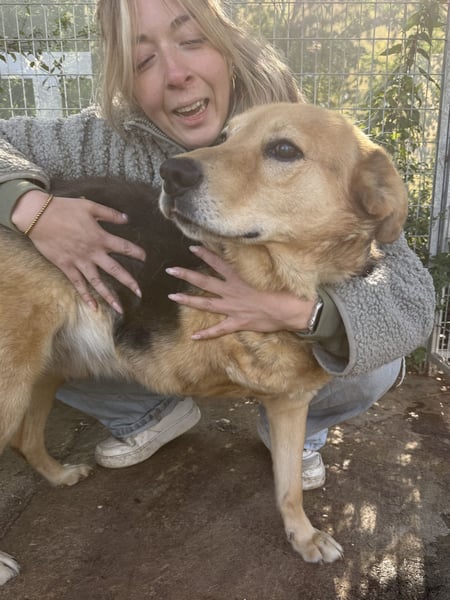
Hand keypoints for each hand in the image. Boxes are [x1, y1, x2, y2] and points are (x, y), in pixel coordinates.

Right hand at [12, 190, 145, 311]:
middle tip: (140, 293)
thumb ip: (110, 214)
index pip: (124, 247)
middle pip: (115, 270)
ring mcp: (79, 261)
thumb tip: (127, 219)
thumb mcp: (90, 206)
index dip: (136, 253)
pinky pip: (78, 284)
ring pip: (98, 282)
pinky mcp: (66, 266)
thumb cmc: (65, 208)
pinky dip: (86, 296)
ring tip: (120, 309)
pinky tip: (93, 307)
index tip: (145, 258)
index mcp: (100, 237)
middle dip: (129, 282)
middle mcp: (92, 252)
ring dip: (109, 296)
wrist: (39, 216)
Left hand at [166, 246, 316, 338]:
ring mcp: (233, 309)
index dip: (206, 254)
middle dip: (187, 275)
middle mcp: (232, 293)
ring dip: (189, 300)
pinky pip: (219, 330)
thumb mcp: (267, 279)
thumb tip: (254, 263)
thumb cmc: (282, 294)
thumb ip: (256, 273)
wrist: (287, 311)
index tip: (192, 247)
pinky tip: (193, 337)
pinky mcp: (237, 323)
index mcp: (239, 281)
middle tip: (171, 269)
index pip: (219, 264)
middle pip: (205, 281)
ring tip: (173, 296)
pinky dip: (206, 334)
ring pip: (206, 304)